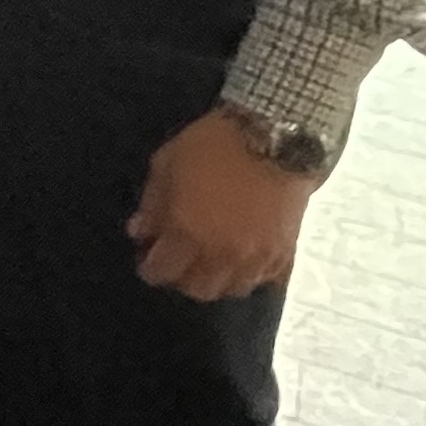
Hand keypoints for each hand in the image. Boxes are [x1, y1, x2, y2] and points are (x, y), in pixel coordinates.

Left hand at [130, 107, 320, 299]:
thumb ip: (151, 205)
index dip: (150, 267)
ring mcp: (257, 258)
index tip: (147, 256)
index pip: (161, 272)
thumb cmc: (213, 146)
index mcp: (187, 235)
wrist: (276, 136)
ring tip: (208, 261)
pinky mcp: (285, 251)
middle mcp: (222, 255)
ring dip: (216, 280)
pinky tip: (241, 260)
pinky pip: (265, 279)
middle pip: (197, 290)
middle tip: (177, 259)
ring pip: (232, 289)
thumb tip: (140, 233)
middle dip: (181, 278)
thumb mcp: (166, 165)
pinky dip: (249, 275)